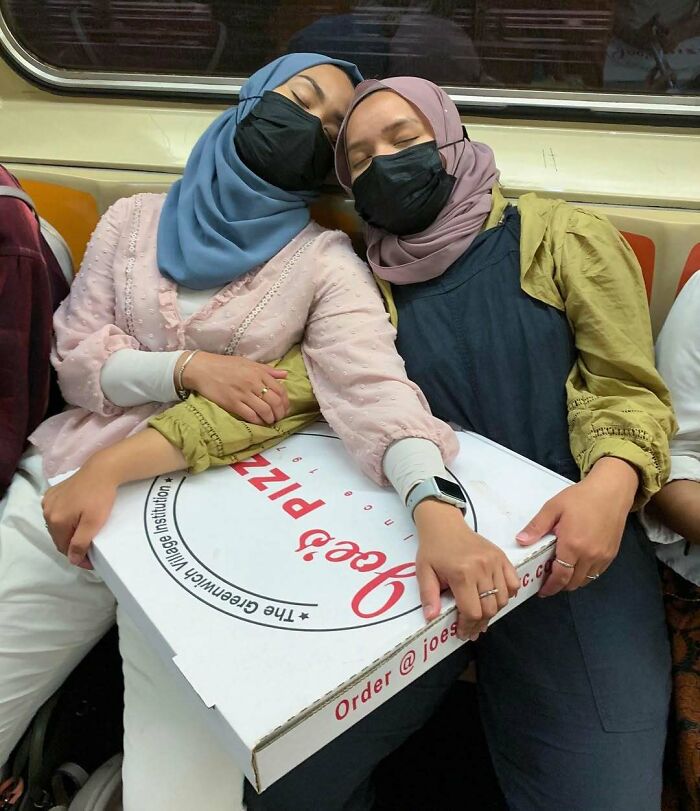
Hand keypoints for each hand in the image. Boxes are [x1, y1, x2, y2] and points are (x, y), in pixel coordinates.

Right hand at [42, 458, 118, 569]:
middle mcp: (47, 511)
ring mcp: (48, 500)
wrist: (101, 470)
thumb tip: (72, 559)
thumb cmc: (100, 497)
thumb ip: (81, 543)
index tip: (91, 561)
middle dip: (72, 544)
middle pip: (59, 537)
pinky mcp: (52, 492)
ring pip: (57, 525)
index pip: (63, 547)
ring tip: (84, 530)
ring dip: (69, 531)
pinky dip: (65, 518)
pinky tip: (76, 516)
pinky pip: (56, 512)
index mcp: (56, 520)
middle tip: (90, 546)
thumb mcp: (93, 523)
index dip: (77, 556)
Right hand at [180, 351, 289, 424]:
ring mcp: (243, 394)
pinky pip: (250, 416)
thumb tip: (285, 375)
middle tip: (279, 417)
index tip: (284, 408)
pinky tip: (259, 422)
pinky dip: (258, 421)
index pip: (280, 390)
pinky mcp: (232, 404)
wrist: (202, 369)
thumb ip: (267, 370)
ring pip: (265, 411)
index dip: (285, 402)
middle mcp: (253, 383)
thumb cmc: (225, 365)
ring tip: (270, 421)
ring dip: (270, 419)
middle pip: (275, 402)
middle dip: (280, 413)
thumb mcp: (248, 363)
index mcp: (258, 372)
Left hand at [415, 500, 519, 640]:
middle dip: (480, 623)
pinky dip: (508, 594)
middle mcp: (482, 568)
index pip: (472, 611)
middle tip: (471, 628)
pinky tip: (495, 598)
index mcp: (461, 573)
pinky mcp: (502, 557)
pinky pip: (514, 582)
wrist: (445, 524)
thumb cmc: (433, 549)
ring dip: (494, 611)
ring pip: (504, 598)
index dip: (468, 626)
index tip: (462, 632)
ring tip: (481, 614)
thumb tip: (431, 618)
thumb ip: (428, 596)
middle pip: (490, 608)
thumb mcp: (423, 571)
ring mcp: (495, 561)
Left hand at [516, 458, 637, 596]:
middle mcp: (589, 555)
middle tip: (548, 580)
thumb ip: (537, 527)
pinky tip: (577, 564)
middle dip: (559, 586)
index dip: (550, 587)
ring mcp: (603, 556)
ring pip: (586, 580)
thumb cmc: (580, 498)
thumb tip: (520, 541)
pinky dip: (585, 574)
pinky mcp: (611, 554)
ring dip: (573, 581)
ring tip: (562, 572)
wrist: (611, 491)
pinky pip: (597, 573)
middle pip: (573, 582)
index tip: (542, 591)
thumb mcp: (553, 508)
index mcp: (572, 545)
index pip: (560, 576)